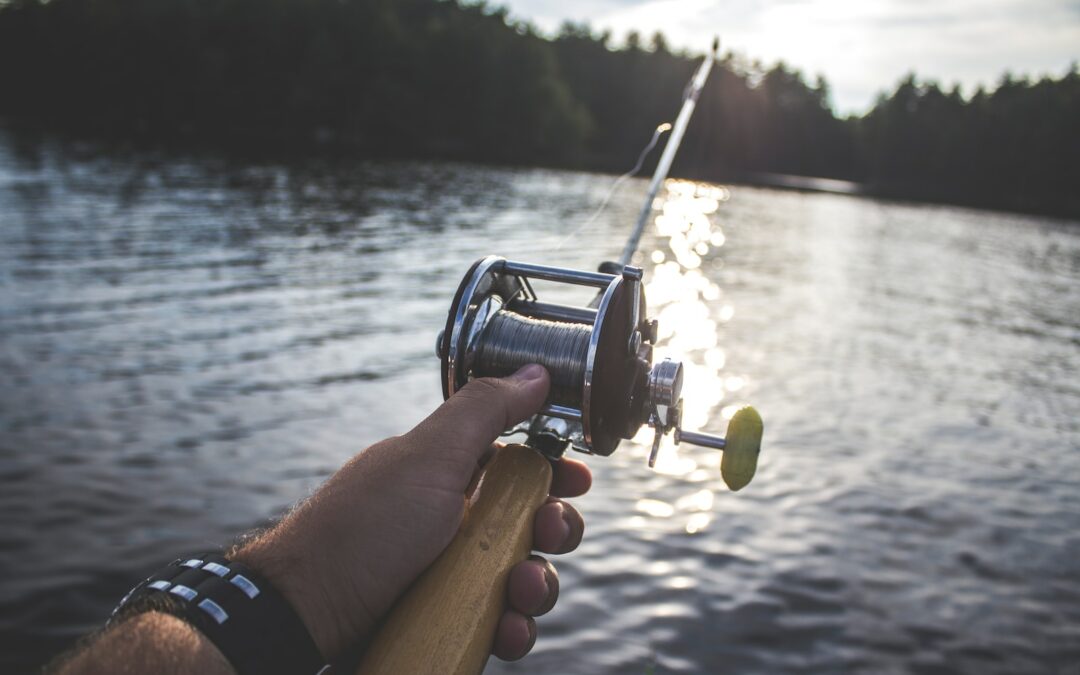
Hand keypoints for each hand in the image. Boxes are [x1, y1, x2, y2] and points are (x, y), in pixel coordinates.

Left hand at [233, 364, 590, 662]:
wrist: (304, 613)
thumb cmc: (362, 529)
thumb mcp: (429, 457)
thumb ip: (485, 411)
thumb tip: (535, 371)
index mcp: (450, 473)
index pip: (518, 465)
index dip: (554, 471)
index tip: (577, 481)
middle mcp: (454, 521)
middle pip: (531, 523)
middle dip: (554, 530)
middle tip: (549, 534)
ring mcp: (450, 572)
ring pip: (523, 577)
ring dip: (538, 585)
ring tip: (519, 593)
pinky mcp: (447, 619)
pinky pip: (498, 622)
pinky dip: (510, 628)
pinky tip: (503, 630)